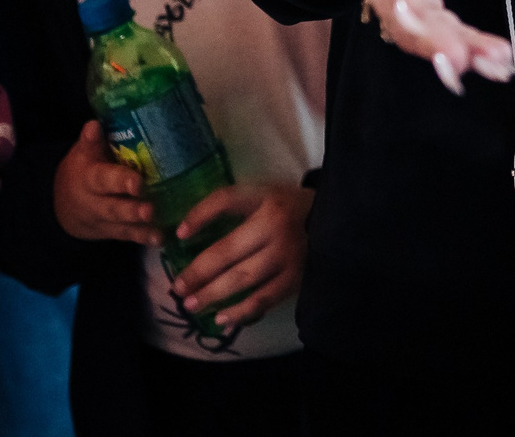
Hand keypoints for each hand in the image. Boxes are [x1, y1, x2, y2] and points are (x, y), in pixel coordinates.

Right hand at [54, 120, 158, 246]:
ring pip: (121, 225)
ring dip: (140, 226)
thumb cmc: (84, 169)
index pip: (103, 179)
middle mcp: (95, 202)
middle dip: (132, 209)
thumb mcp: (84, 154)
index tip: (136, 182)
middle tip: (150, 209)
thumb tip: (94, 124)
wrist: (63, 204)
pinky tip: (161, 238)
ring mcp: (104, 220)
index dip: (119, 181)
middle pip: (113, 207)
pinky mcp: (113, 231)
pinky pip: (127, 236)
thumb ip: (92, 142)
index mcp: (90, 178)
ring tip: (158, 228)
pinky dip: (143, 238)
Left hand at [170, 183, 312, 334]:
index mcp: (267, 200)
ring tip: (192, 305)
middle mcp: (276, 227)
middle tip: (178, 288)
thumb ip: (231, 205)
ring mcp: (288, 255)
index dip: (199, 216)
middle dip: (198, 272)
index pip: (226, 201)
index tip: (179, 235)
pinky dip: (241, 312)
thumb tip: (186, 230)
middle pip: (227, 251)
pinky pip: (264, 299)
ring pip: (243, 279)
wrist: (336, 224)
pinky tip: (222, 319)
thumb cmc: (289, 209)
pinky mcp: (297, 278)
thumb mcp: (264, 195)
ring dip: (214, 294)